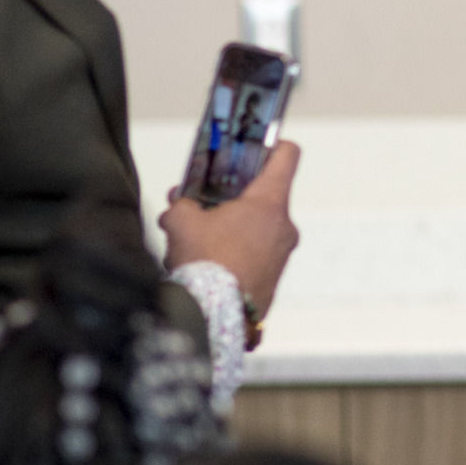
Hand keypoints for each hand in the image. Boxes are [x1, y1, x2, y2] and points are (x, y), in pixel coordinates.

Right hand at [159, 140, 300, 317]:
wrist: (214, 319)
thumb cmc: (205, 263)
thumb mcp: (180, 223)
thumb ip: (181, 205)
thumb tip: (178, 204)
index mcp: (270, 203)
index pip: (287, 156)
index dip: (272, 145)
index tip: (254, 146)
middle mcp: (284, 226)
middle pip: (262, 197)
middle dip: (229, 199)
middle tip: (199, 205)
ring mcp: (282, 255)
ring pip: (255, 230)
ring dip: (227, 230)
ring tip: (193, 242)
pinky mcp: (274, 281)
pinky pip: (255, 257)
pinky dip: (234, 255)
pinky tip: (205, 266)